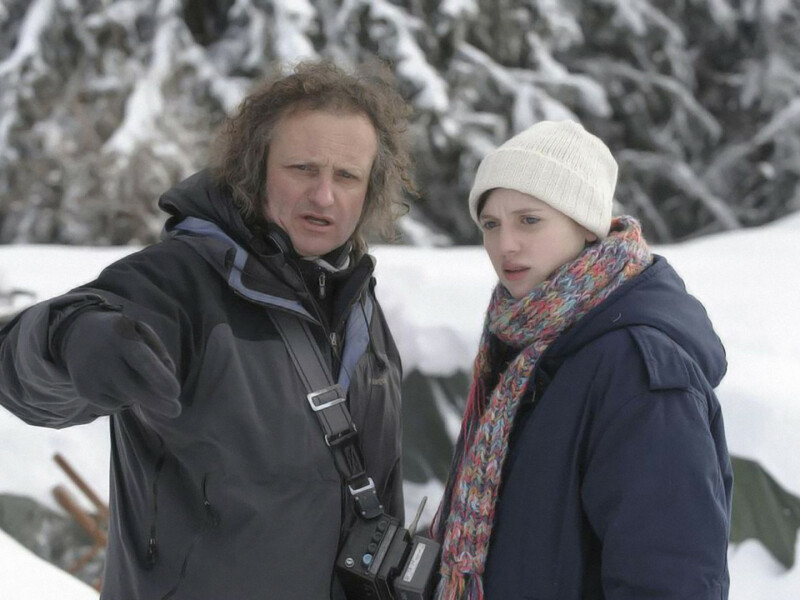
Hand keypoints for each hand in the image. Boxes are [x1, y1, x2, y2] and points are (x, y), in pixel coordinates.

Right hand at [60, 310, 181, 417]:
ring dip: (138, 394)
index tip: (175, 393)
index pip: (142, 360)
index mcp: (123, 338)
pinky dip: (123, 399)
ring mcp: (91, 376)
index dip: (159, 377)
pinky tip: (114, 382)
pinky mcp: (84, 391)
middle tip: (176, 411)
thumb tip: (168, 379)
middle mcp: (104, 357)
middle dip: (157, 402)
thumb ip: (159, 353)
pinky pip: (114, 405)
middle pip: (134, 388)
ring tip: (127, 373)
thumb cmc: (123, 336)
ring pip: (127, 398)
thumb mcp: (142, 333)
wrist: (79, 335)